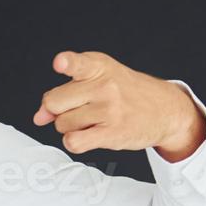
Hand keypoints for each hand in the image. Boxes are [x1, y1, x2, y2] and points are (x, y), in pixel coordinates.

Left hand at [32, 50, 205, 160]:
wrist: (167, 109)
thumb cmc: (125, 93)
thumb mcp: (97, 80)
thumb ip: (64, 93)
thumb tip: (38, 117)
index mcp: (98, 67)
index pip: (79, 63)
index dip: (67, 62)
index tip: (61, 62)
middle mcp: (105, 86)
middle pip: (53, 103)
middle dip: (57, 110)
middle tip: (78, 108)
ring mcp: (110, 110)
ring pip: (62, 125)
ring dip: (70, 127)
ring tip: (91, 120)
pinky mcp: (113, 133)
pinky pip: (74, 142)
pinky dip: (74, 141)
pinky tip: (88, 134)